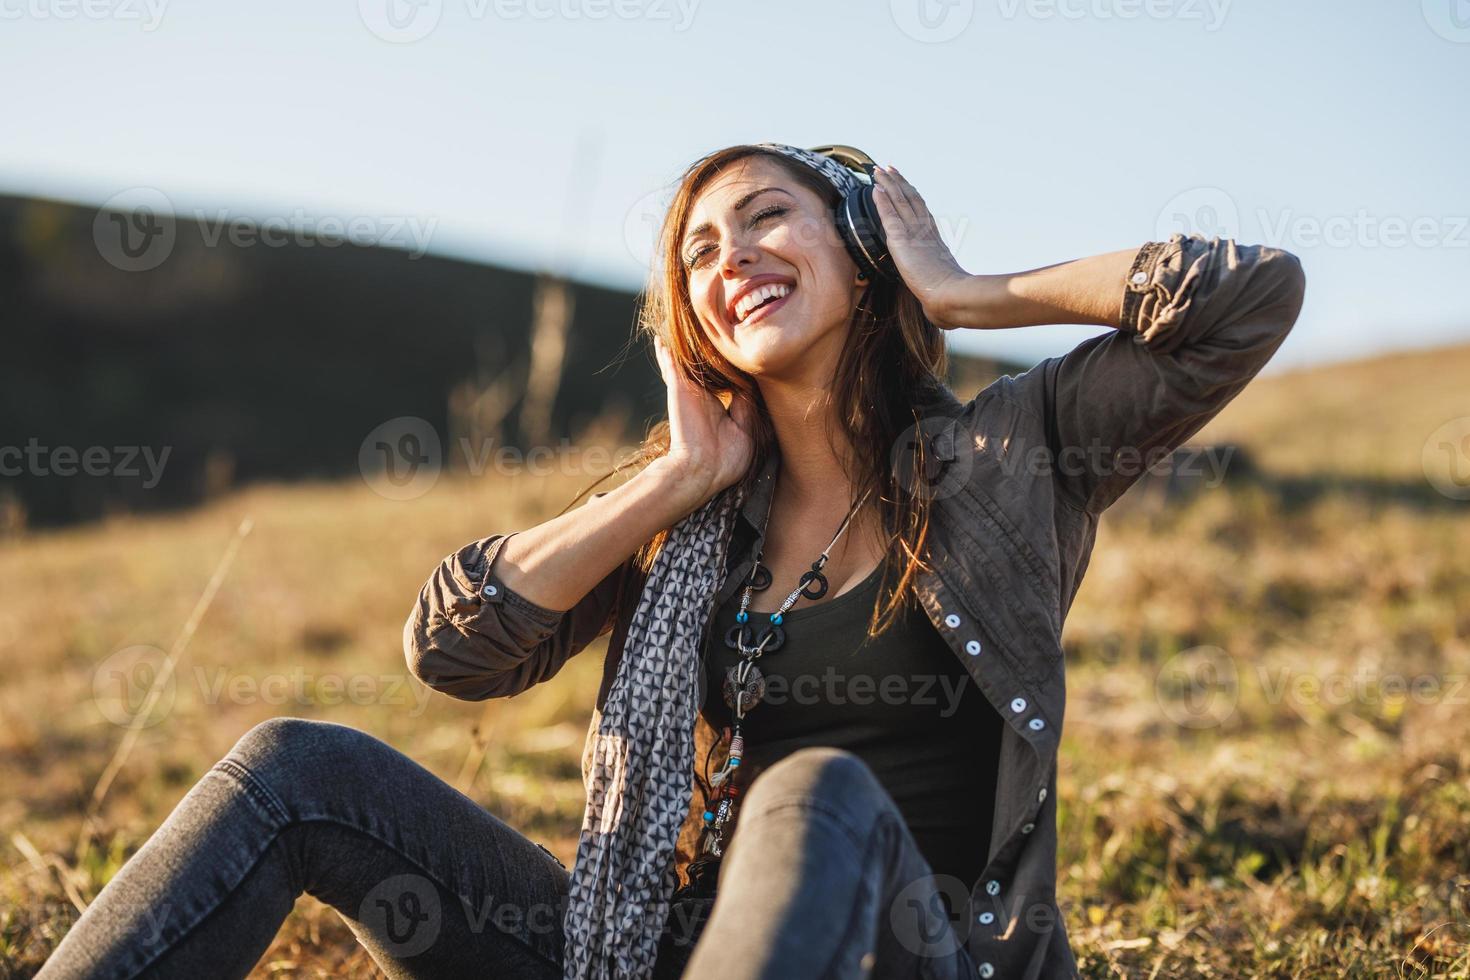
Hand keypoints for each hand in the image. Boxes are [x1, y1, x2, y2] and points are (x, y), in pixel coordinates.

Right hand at [652, 335, 757, 504]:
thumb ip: (746, 404)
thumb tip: (748, 382)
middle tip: (717, 332)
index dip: (734, 369)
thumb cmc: (726, 459)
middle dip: (709, 353)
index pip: (727, 381)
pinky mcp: (678, 389)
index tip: (744, 356)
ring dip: (685, 348)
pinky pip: (671, 366)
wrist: (702, 470)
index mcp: (718, 407)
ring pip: (688, 364)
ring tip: (685, 328)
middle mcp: (703, 397)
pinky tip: (661, 341)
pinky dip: (666, 354)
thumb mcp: (746, 431)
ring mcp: (689, 393)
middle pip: (706, 369)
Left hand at [871, 165, 971, 327]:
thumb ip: (934, 299)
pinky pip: (889, 214)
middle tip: (889, 168)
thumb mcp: (939, 294)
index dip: (911, 198)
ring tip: (879, 170)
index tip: (904, 185)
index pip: (920, 213)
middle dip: (898, 183)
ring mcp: (914, 234)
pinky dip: (882, 199)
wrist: (951, 297)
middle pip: (910, 200)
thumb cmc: (950, 302)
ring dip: (889, 184)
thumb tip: (936, 316)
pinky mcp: (902, 239)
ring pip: (899, 201)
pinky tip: (875, 187)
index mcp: (934, 242)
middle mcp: (925, 232)